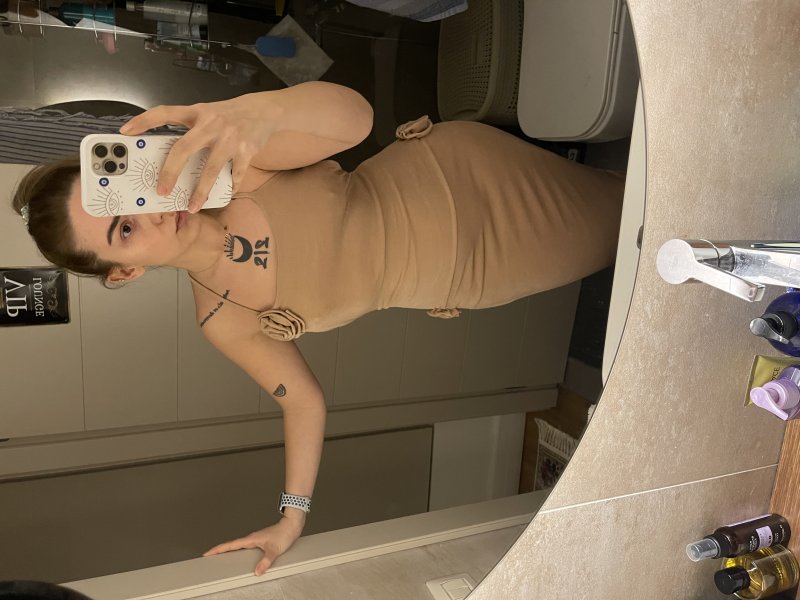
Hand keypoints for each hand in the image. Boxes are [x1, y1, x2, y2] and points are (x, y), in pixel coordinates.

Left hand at [119, 93, 279, 212]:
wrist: (264, 110)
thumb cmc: (229, 116)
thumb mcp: (207, 114)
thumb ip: (190, 130)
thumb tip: (168, 155)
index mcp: (196, 112)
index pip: (164, 113)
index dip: (144, 121)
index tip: (125, 132)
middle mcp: (210, 124)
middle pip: (183, 150)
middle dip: (170, 173)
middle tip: (161, 191)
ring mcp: (229, 138)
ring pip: (210, 170)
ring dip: (200, 192)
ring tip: (192, 207)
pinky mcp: (247, 150)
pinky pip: (235, 175)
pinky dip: (229, 186)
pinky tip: (225, 193)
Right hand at [203, 513, 303, 575]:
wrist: (292, 525)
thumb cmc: (284, 534)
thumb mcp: (274, 550)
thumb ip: (265, 561)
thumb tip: (257, 572)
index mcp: (251, 539)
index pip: (230, 545)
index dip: (218, 549)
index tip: (207, 553)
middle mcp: (251, 539)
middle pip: (231, 546)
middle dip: (219, 551)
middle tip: (209, 557)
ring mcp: (255, 540)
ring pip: (238, 546)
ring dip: (229, 551)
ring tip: (221, 559)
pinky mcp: (260, 541)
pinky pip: (245, 547)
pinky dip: (239, 551)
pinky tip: (241, 557)